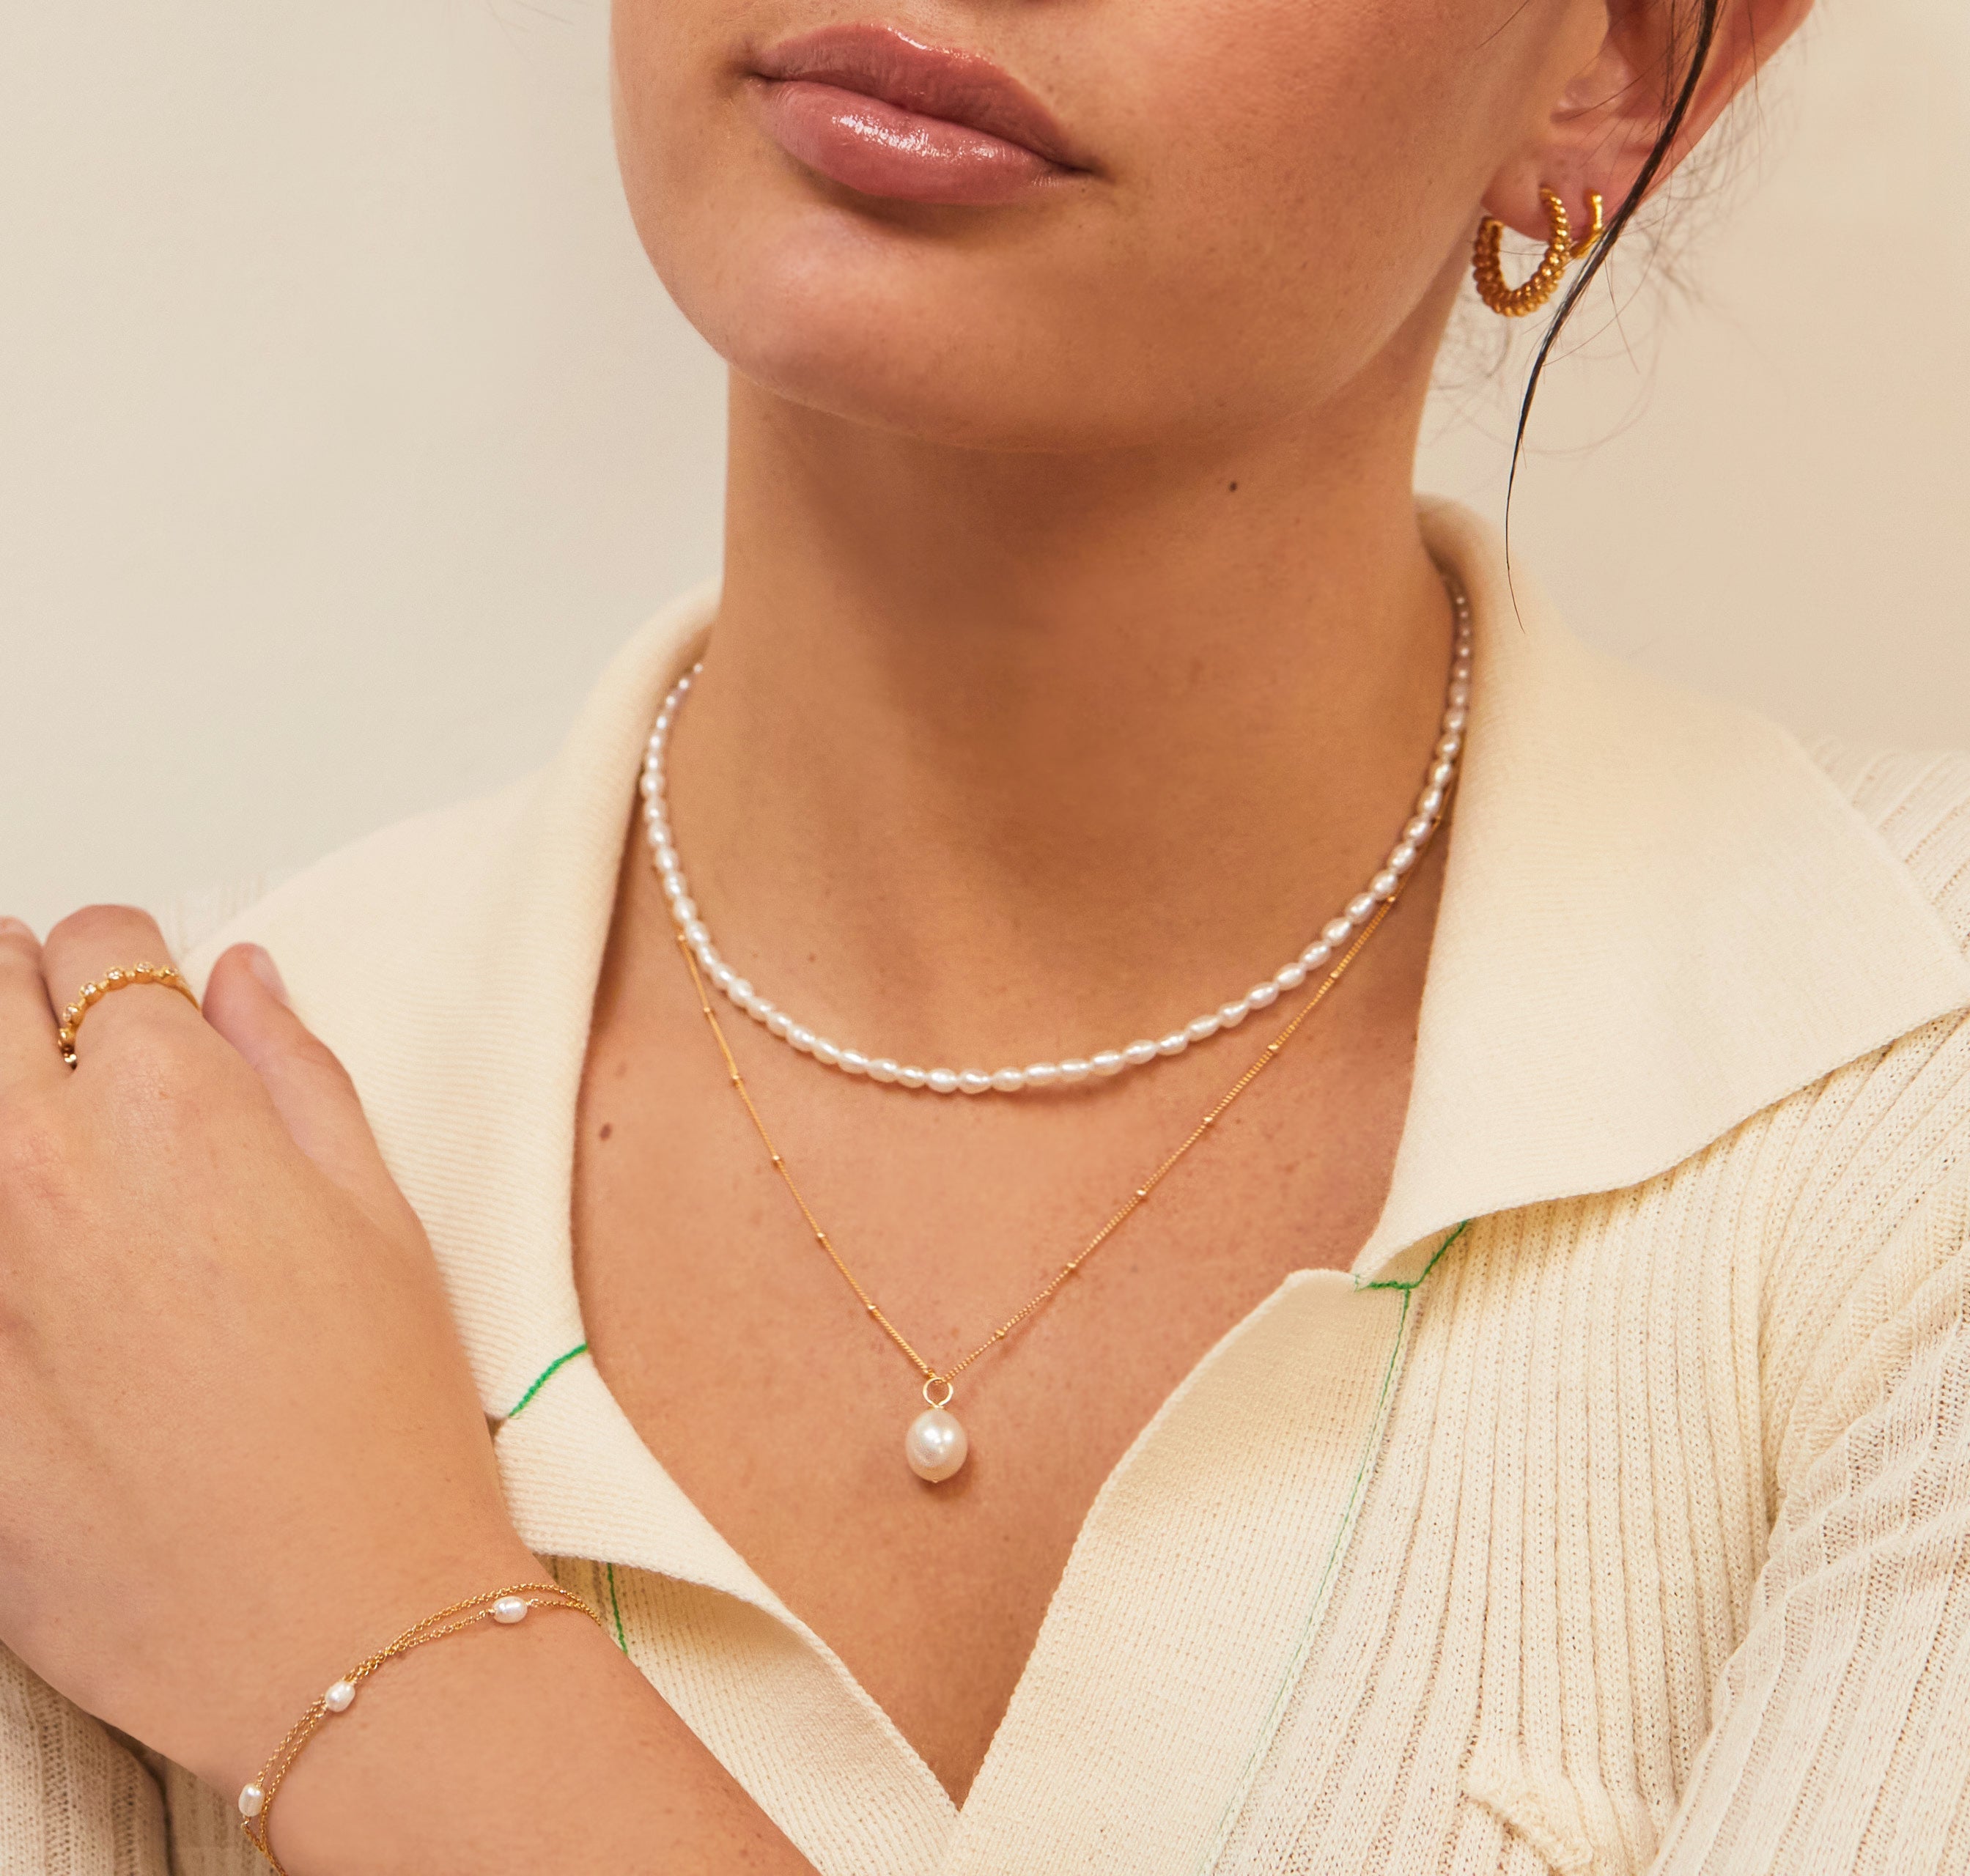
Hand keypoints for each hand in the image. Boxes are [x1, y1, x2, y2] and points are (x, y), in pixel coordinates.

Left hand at [0, 906, 541, 1796]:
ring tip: (38, 1165)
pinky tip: (33, 1274)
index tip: (138, 998)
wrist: (331, 1625)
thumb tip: (240, 979)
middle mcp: (41, 1171)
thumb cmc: (378, 1429)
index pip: (99, 948)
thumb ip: (297, 1073)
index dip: (125, 961)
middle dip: (14, 998)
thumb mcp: (381, 1220)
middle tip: (50, 1050)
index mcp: (178, 1112)